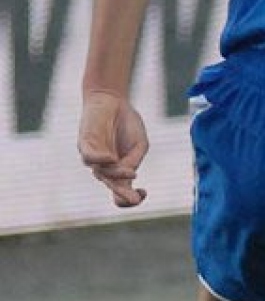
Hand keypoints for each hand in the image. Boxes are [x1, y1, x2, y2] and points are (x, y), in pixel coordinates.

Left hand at [78, 90, 148, 207]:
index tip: (143, 192)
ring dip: (117, 175)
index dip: (130, 199)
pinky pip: (89, 157)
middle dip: (123, 195)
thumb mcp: (140, 144)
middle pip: (112, 187)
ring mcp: (94, 158)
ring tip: (132, 173)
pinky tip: (112, 158)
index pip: (120, 193)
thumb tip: (126, 175)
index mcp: (120, 171)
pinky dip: (100, 160)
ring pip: (102, 173)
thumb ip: (134, 160)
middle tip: (134, 199)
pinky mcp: (85, 145)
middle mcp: (105, 168)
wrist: (112, 100)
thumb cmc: (126, 123)